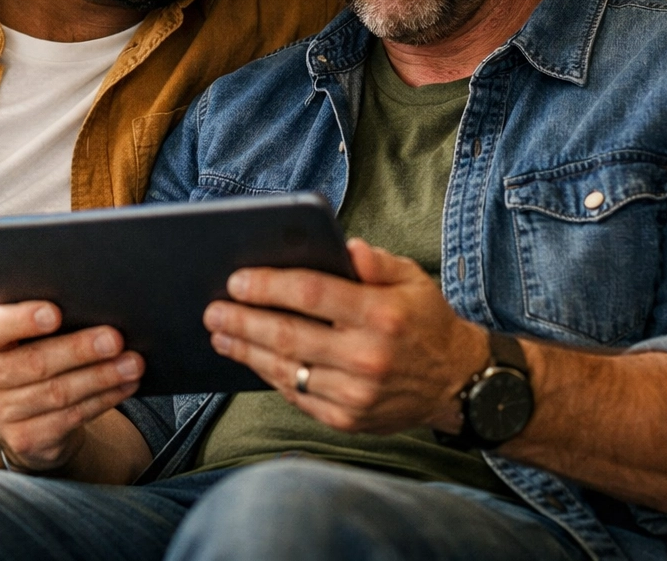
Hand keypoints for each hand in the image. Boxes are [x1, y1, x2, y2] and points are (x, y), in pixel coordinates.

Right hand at [0, 302, 142, 472]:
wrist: (25, 413)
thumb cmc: (32, 355)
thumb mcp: (26, 335)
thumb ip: (45, 320)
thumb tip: (94, 306)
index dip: (22, 320)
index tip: (56, 313)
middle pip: (35, 363)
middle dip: (80, 350)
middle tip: (116, 339)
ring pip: (57, 393)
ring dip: (101, 377)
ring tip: (132, 363)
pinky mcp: (23, 440)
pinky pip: (71, 417)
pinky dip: (103, 399)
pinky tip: (125, 386)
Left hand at [204, 239, 488, 434]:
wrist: (455, 382)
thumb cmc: (424, 320)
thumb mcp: (411, 279)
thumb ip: (376, 262)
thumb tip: (344, 246)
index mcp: (382, 315)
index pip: (312, 294)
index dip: (269, 286)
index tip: (236, 279)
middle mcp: (367, 357)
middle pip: (288, 335)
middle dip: (243, 320)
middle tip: (212, 308)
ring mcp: (355, 394)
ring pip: (285, 369)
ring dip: (245, 350)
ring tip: (219, 332)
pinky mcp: (347, 419)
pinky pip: (296, 395)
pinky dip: (269, 375)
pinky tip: (250, 358)